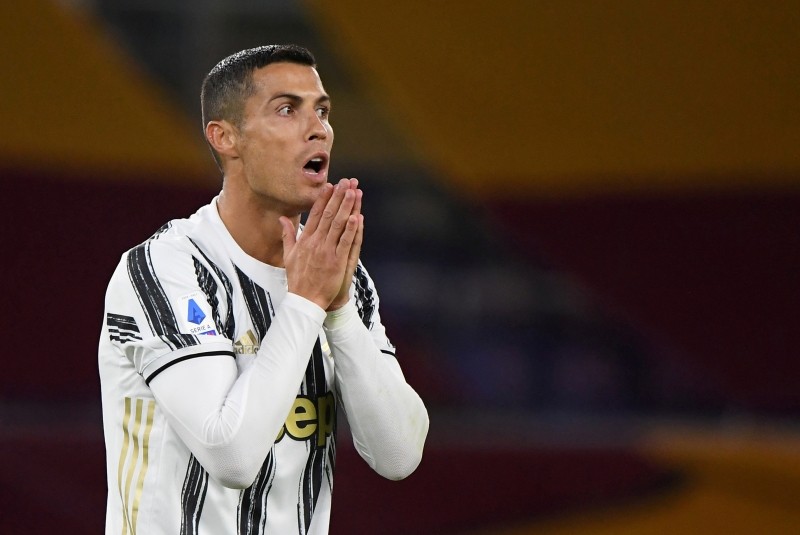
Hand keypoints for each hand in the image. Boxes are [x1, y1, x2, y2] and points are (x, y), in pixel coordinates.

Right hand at [279, 178, 362, 310]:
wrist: (305, 301)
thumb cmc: (298, 279)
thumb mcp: (288, 255)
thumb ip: (287, 235)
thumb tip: (282, 219)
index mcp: (304, 240)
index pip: (314, 214)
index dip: (324, 198)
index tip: (331, 185)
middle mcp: (315, 243)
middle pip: (328, 215)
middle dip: (338, 197)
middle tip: (348, 182)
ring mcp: (327, 252)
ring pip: (338, 225)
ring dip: (347, 207)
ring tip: (354, 192)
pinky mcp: (337, 262)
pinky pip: (346, 242)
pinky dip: (351, 229)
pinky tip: (357, 216)